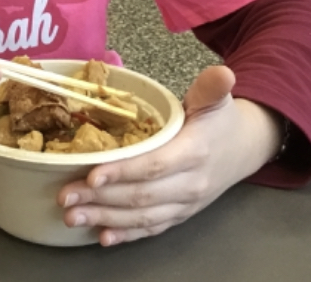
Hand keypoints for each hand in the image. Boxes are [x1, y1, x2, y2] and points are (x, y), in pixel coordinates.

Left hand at [56, 65, 281, 246]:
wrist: (245, 150)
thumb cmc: (221, 122)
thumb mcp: (216, 100)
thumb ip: (212, 87)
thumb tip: (223, 73)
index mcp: (194, 152)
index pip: (155, 165)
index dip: (123, 172)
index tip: (91, 175)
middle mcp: (190, 184)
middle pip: (141, 195)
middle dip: (100, 198)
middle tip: (64, 198)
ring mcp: (185, 204)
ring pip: (142, 217)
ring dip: (104, 219)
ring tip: (71, 218)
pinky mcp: (180, 215)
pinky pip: (152, 228)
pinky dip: (127, 235)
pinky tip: (102, 238)